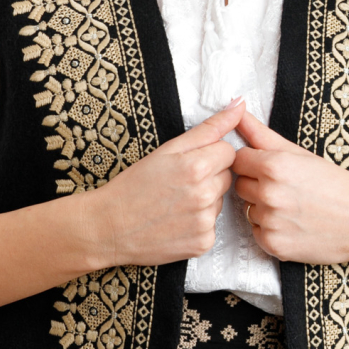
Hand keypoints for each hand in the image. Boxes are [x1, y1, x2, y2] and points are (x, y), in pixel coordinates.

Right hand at [83, 101, 243, 268]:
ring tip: (175, 204)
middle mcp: (205, 196)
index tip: (187, 163)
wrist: (109, 227)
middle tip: (178, 184)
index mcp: (197, 167)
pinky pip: (212, 226)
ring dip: (204, 201)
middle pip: (227, 177)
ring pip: (220, 201)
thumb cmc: (134, 185)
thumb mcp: (167, 149)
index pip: (228, 152)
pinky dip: (198, 224)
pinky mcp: (203, 244)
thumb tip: (240, 104)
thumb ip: (209, 127)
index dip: (208, 155)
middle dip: (209, 177)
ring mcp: (205, 222)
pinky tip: (176, 222)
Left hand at [233, 111, 348, 264]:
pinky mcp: (273, 245)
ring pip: (248, 209)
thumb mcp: (300, 153)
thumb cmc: (335, 185)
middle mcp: (269, 194)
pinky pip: (257, 232)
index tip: (273, 169)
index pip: (238, 159)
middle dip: (257, 185)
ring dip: (263, 208)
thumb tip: (236, 108)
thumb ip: (261, 133)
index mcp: (274, 166)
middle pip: (240, 185)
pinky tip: (293, 224)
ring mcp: (270, 222)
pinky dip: (270, 229)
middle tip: (287, 188)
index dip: (254, 163)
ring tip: (293, 207)